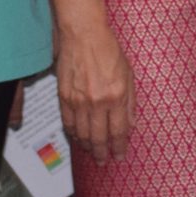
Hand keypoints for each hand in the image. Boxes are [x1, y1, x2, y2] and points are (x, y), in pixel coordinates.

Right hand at [57, 16, 136, 163]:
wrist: (83, 35)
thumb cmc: (108, 50)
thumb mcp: (129, 74)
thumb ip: (130, 101)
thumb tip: (131, 124)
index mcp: (116, 96)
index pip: (118, 131)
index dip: (119, 147)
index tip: (120, 156)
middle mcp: (96, 101)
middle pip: (98, 137)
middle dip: (102, 153)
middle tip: (104, 161)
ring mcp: (78, 100)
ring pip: (82, 133)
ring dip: (87, 147)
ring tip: (92, 153)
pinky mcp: (64, 97)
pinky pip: (68, 123)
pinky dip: (73, 134)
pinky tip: (78, 139)